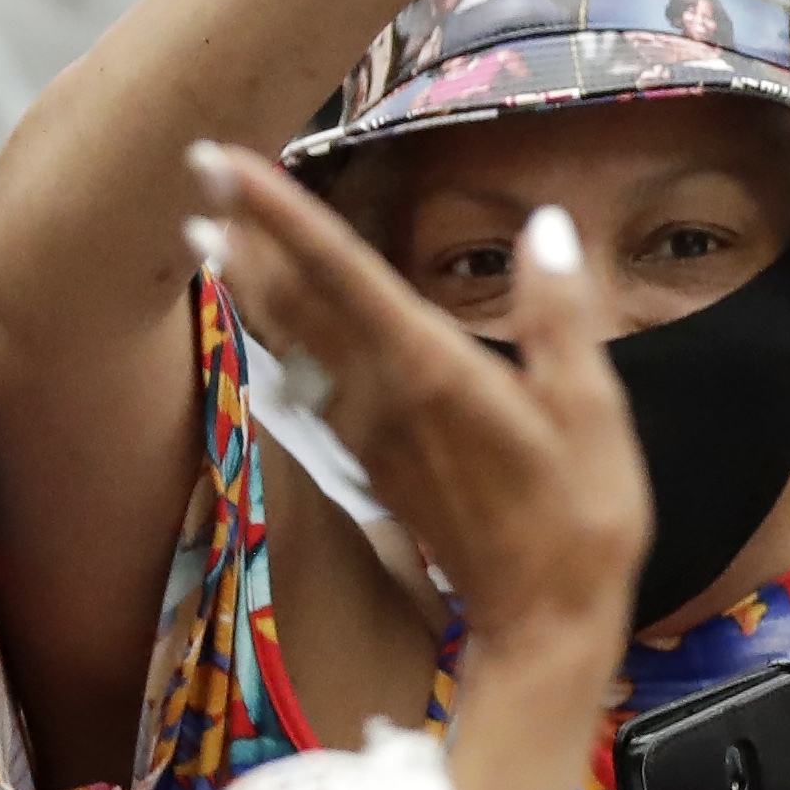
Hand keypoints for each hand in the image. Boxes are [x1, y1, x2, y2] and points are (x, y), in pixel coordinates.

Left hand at [190, 145, 648, 789]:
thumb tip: (546, 225)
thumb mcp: (593, 413)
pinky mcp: (371, 460)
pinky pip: (309, 382)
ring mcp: (368, 432)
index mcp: (431, 370)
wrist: (542, 628)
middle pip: (298, 300)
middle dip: (246, 234)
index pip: (341, 270)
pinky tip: (262, 322)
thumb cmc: (580, 522)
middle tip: (197, 171)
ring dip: (250, 286)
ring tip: (206, 234)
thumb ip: (562, 315)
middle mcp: (381, 395)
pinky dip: (277, 340)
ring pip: (293, 342)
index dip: (279, 212)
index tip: (224, 161)